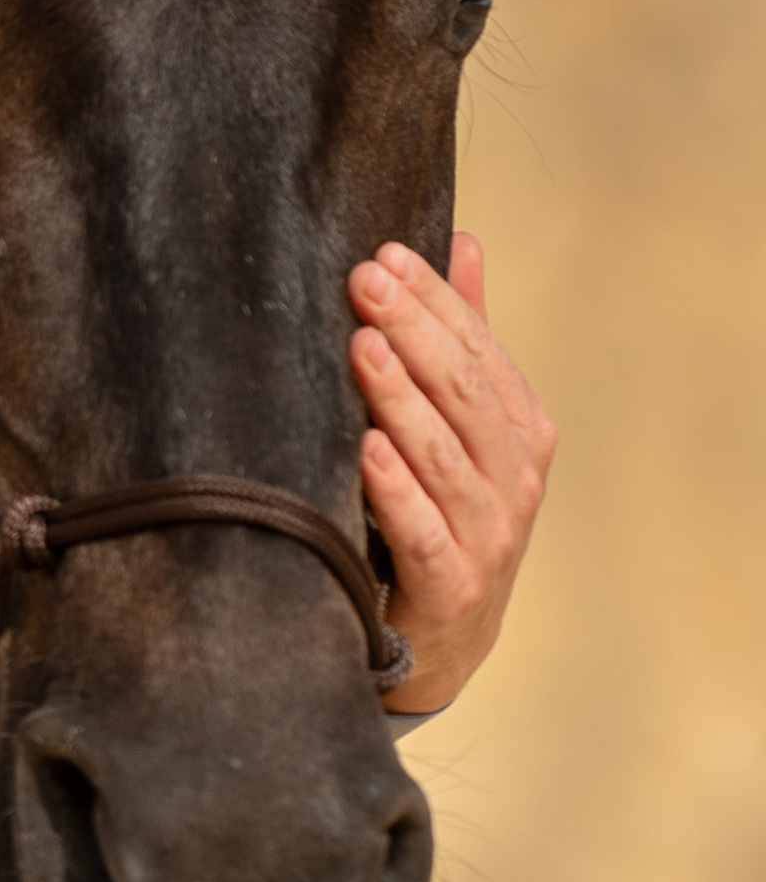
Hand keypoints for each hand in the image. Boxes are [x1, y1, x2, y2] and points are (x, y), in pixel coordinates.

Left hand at [347, 231, 553, 715]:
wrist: (442, 639)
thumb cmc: (444, 515)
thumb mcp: (461, 427)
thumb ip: (464, 338)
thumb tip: (462, 242)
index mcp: (520, 430)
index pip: (478, 350)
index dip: (435, 300)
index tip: (384, 255)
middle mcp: (514, 478)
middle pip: (463, 392)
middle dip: (413, 331)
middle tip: (362, 282)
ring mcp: (489, 535)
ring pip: (444, 455)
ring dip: (400, 398)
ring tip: (362, 346)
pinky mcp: (451, 587)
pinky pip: (422, 531)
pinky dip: (396, 488)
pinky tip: (366, 449)